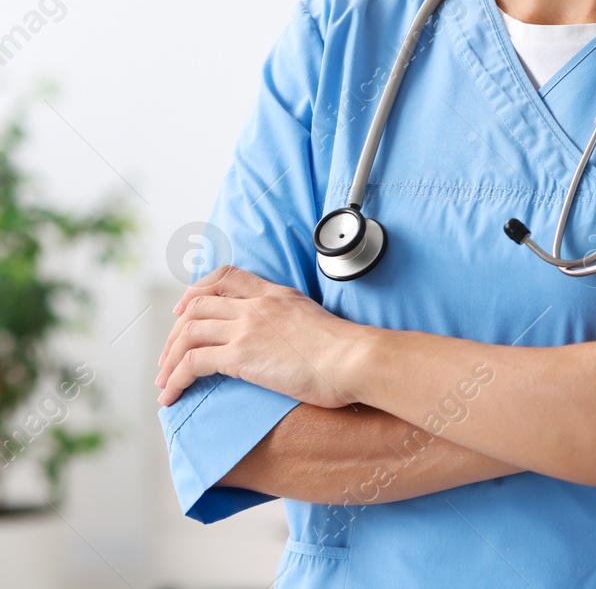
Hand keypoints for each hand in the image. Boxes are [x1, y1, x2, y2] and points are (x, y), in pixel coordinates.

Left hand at [155, 265, 369, 408]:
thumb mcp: (314, 320)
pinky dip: (175, 379)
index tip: (185, 307)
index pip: (226, 276)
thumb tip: (284, 341)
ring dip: (169, 358)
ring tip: (164, 380)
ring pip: (188, 333)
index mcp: (276, 294)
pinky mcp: (240, 356)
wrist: (353, 359)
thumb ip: (291, 322)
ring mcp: (246, 328)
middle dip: (175, 331)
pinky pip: (192, 363)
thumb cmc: (346, 350)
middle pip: (197, 306)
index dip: (198, 289)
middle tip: (168, 354)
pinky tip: (171, 395)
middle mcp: (256, 306)